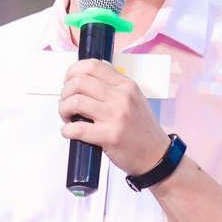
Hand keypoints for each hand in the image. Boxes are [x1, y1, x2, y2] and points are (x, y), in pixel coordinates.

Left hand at [59, 58, 167, 178]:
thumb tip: (86, 78)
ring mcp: (116, 116)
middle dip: (64, 93)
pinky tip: (70, 132)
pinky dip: (67, 130)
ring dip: (64, 110)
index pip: (92, 65)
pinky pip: (78, 128)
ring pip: (75, 102)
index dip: (73, 71)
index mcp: (126, 85)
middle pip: (79, 82)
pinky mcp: (110, 136)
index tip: (68, 82)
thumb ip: (113, 87)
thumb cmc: (142, 130)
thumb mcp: (134, 99)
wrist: (157, 155)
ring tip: (68, 118)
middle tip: (66, 104)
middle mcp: (122, 97)